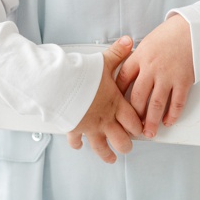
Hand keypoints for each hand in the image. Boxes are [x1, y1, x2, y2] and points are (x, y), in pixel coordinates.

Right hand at [68, 36, 143, 162]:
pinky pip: (76, 140)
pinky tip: (79, 147)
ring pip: (101, 146)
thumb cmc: (81, 74)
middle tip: (129, 146)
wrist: (57, 86)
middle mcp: (104, 119)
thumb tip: (129, 41)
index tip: (143, 130)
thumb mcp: (103, 61)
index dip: (139, 127)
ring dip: (107, 153)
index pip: (134, 121)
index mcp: (115, 104)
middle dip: (127, 144)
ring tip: (112, 158)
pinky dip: (77, 144)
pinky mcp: (73, 128)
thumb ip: (118, 53)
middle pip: (121, 139)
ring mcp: (89, 126)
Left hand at [115, 14, 195, 138]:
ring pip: (156, 104)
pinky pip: (177, 102)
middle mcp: (151, 68)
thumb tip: (130, 73)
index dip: (117, 97)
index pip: (122, 81)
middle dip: (133, 116)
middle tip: (132, 127)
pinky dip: (172, 114)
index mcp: (139, 57)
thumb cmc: (172, 33)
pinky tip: (169, 121)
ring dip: (151, 122)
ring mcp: (168, 75)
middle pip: (138, 98)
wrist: (195, 28)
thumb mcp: (148, 42)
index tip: (115, 107)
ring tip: (148, 132)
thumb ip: (138, 58)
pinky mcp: (184, 80)